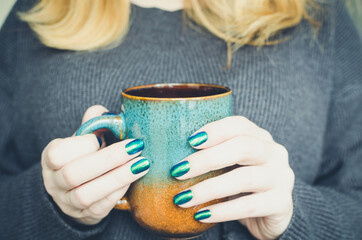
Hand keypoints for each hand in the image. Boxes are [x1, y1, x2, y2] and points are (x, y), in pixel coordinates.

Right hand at [41, 105, 149, 224]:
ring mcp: (68, 202)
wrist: (76, 190)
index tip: (103, 136)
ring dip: (118, 177)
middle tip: (136, 146)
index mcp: (51, 158)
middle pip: (73, 174)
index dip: (82, 145)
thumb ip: (92, 124)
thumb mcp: (82, 138)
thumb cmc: (83, 157)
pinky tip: (135, 177)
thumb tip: (107, 111)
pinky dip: (119, 192)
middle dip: (109, 159)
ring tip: (142, 163)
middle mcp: (54, 182)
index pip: (58, 153)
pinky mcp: (86, 215)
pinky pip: (101, 207)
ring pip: (86, 195)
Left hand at [171, 116, 294, 239]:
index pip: (239, 125)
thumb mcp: (230, 165)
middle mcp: (274, 153)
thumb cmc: (241, 185)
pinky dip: (222, 211)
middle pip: (242, 147)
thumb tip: (171, 156)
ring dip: (209, 188)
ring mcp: (282, 177)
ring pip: (245, 178)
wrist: (271, 214)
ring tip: (183, 198)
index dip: (215, 130)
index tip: (190, 141)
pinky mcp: (282, 203)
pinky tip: (201, 215)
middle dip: (207, 159)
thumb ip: (212, 156)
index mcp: (260, 138)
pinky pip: (250, 206)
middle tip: (178, 171)